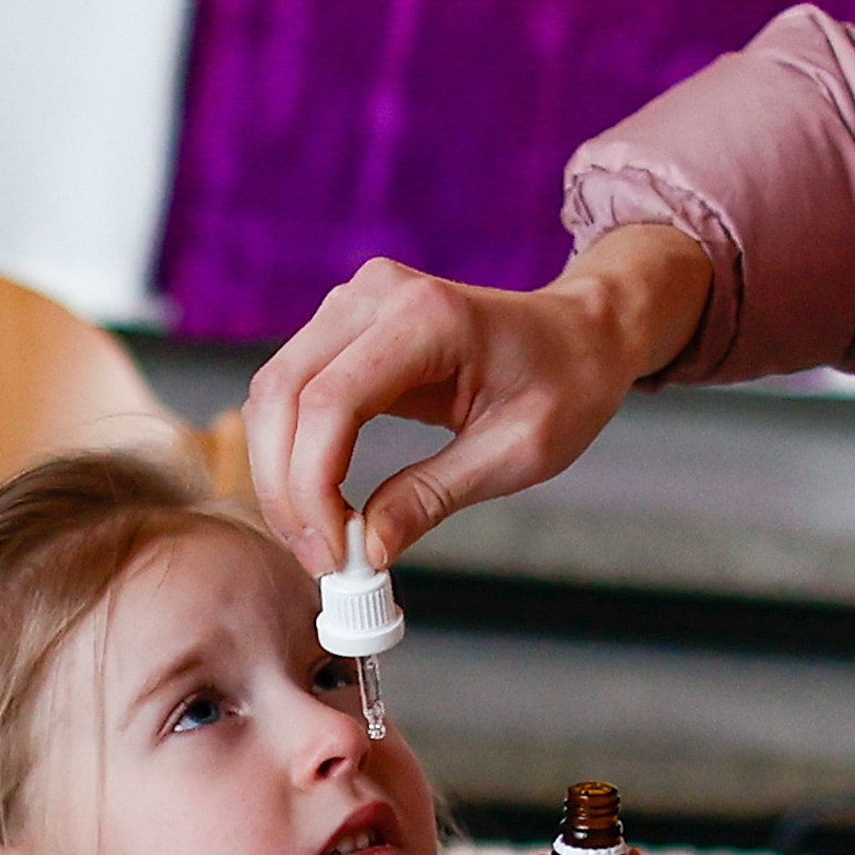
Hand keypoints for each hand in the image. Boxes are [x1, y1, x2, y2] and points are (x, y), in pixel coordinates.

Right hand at [242, 224, 712, 576]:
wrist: (580, 335)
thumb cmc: (565, 385)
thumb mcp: (515, 455)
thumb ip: (433, 498)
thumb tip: (366, 550)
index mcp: (427, 317)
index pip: (330, 402)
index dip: (313, 486)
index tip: (332, 555)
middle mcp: (376, 294)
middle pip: (284, 394)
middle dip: (285, 487)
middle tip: (317, 560)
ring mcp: (354, 303)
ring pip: (275, 392)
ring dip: (280, 473)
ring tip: (318, 540)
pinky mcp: (345, 326)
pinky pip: (294, 391)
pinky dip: (294, 451)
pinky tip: (320, 504)